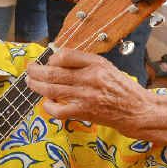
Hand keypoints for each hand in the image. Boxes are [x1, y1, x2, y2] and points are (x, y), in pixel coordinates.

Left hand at [25, 47, 152, 129]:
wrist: (137, 110)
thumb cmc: (121, 88)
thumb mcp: (106, 67)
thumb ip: (84, 63)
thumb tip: (57, 60)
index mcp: (96, 64)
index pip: (64, 55)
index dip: (52, 58)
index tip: (49, 62)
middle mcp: (90, 78)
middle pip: (52, 73)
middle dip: (35, 71)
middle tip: (29, 70)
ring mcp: (86, 96)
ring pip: (51, 89)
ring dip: (35, 86)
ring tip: (29, 82)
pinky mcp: (84, 112)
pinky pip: (58, 110)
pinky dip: (48, 106)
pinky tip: (47, 103)